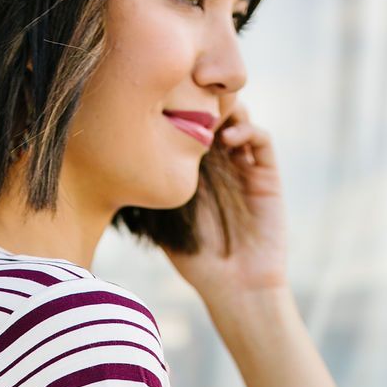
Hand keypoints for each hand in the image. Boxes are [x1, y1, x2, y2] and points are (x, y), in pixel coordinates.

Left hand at [160, 101, 289, 306]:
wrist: (237, 286)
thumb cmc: (198, 261)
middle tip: (187, 100)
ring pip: (240, 120)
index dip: (178, 112)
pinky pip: (261, 140)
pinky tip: (228, 139)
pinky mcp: (267, 176)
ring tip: (208, 116)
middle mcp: (222, 164)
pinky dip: (247, 130)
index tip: (160, 105)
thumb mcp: (164, 226)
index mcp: (196, 171)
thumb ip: (152, 197)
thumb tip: (119, 170)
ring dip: (226, 110)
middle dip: (202, 102)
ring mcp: (246, 167)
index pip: (188, 128)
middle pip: (214, 115)